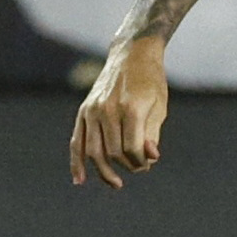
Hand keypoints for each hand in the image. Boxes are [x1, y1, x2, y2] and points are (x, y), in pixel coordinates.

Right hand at [70, 39, 169, 188]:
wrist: (132, 54)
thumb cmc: (151, 81)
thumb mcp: (159, 106)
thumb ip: (152, 134)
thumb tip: (149, 159)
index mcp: (130, 108)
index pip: (132, 149)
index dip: (140, 162)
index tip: (148, 162)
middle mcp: (108, 109)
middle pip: (112, 152)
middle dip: (127, 165)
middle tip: (139, 167)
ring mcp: (92, 109)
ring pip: (93, 151)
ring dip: (104, 171)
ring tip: (116, 183)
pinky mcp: (84, 110)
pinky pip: (77, 141)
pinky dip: (76, 162)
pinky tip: (79, 180)